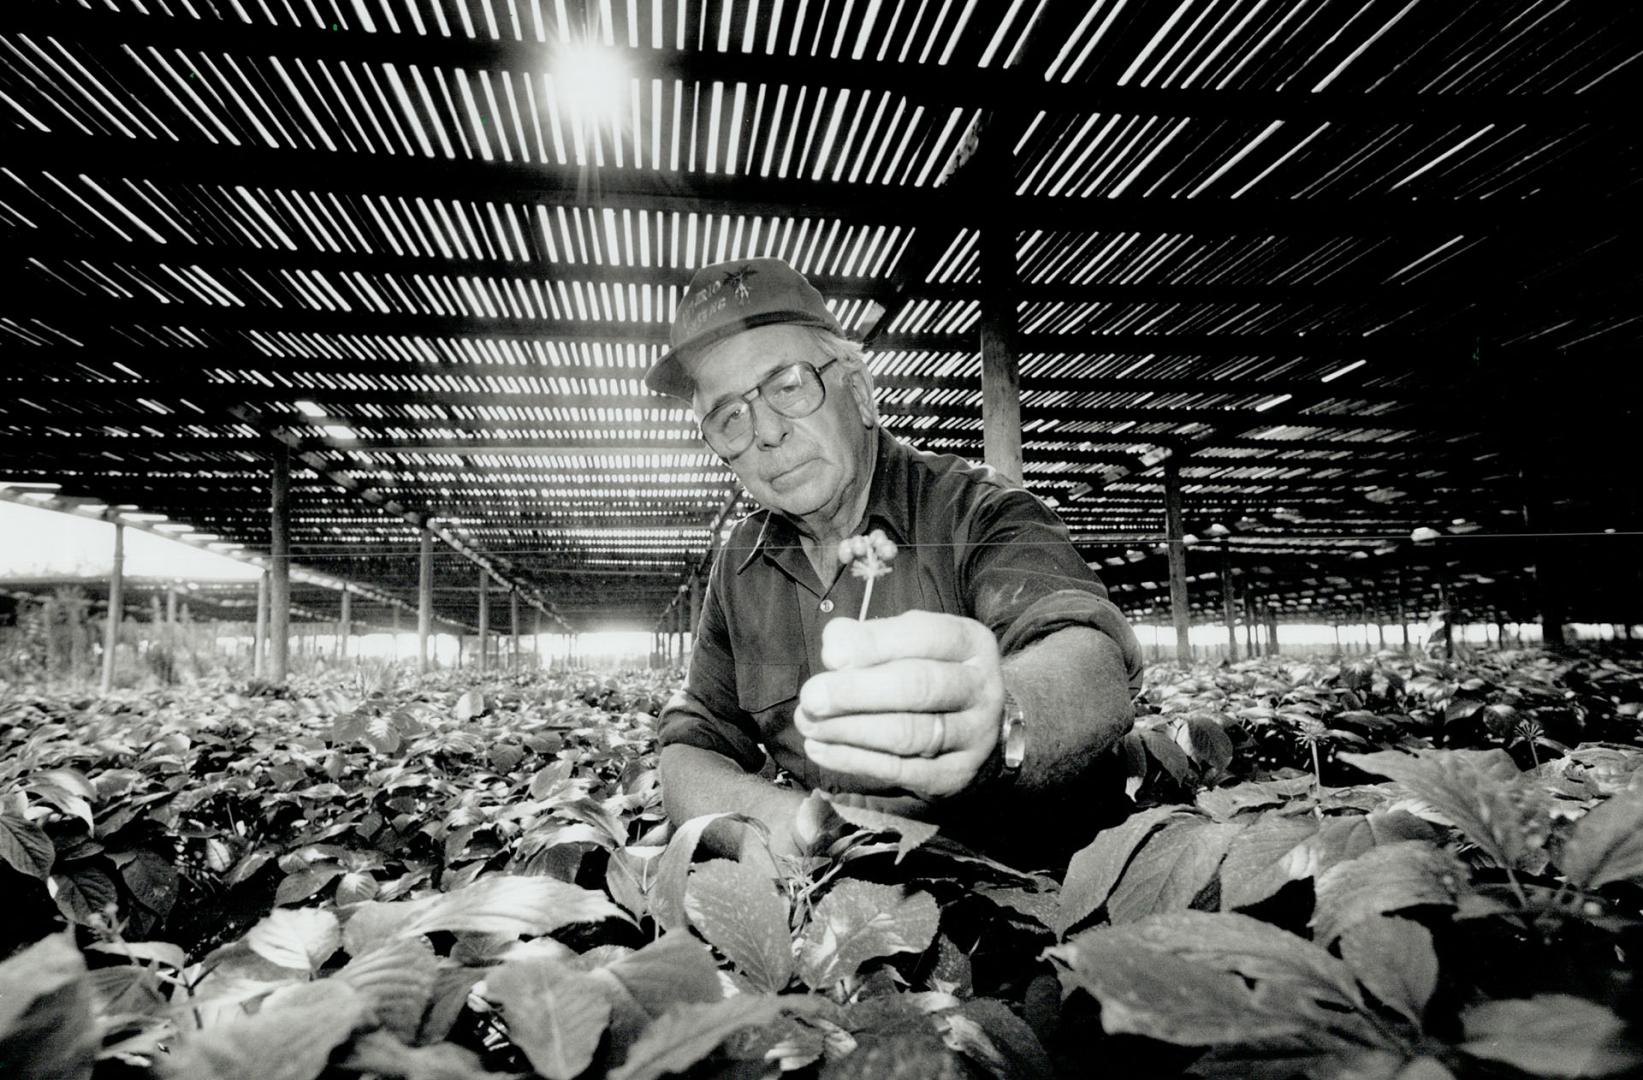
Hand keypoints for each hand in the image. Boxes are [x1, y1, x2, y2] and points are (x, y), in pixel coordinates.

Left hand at [794, 611, 1003, 799]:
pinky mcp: (956, 775)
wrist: (974, 728)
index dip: (874, 645)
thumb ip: (870, 638)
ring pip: (908, 733)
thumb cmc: (928, 673)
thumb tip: (834, 648)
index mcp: (970, 643)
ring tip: (809, 724)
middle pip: (917, 687)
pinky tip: (821, 749)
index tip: (829, 656)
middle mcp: (980, 688)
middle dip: (856, 692)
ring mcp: (973, 736)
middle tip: (811, 698)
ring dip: (849, 730)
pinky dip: (853, 760)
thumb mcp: (907, 643)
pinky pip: (900, 770)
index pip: (924, 637)